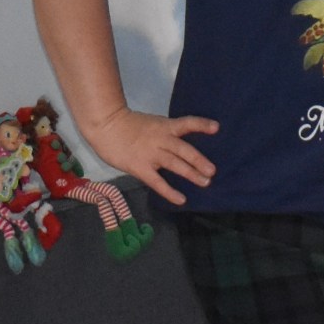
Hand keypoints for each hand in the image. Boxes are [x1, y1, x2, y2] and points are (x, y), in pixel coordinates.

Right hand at [81, 107, 218, 207]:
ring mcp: (151, 154)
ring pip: (175, 164)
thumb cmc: (127, 125)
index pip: (186, 123)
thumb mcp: (151, 124)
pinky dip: (170, 191)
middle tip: (213, 171)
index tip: (216, 128)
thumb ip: (164, 134)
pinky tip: (181, 199)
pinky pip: (158, 182)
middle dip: (200, 160)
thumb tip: (177, 147)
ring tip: (205, 182)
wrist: (106, 126)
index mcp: (164, 126)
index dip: (202, 125)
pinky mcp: (140, 168)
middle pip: (184, 149)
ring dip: (191, 173)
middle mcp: (161, 139)